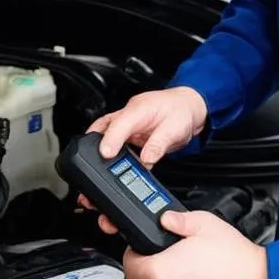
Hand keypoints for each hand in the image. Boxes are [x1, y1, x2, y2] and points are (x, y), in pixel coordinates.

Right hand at [77, 86, 207, 234]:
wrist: (190, 106)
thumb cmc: (182, 111)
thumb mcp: (175, 128)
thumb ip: (159, 144)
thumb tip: (146, 160)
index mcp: (139, 109)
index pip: (119, 124)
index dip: (110, 140)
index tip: (105, 154)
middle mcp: (129, 115)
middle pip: (103, 129)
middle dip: (93, 145)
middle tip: (88, 165)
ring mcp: (128, 125)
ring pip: (106, 137)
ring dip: (99, 151)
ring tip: (94, 171)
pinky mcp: (130, 134)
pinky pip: (116, 144)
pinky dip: (111, 156)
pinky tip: (111, 170)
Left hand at [121, 209, 271, 278]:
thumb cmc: (237, 258)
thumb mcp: (204, 224)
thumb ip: (177, 220)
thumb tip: (162, 219)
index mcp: (166, 273)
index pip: (130, 268)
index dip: (132, 255)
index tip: (139, 251)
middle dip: (141, 272)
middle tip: (155, 261)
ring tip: (177, 275)